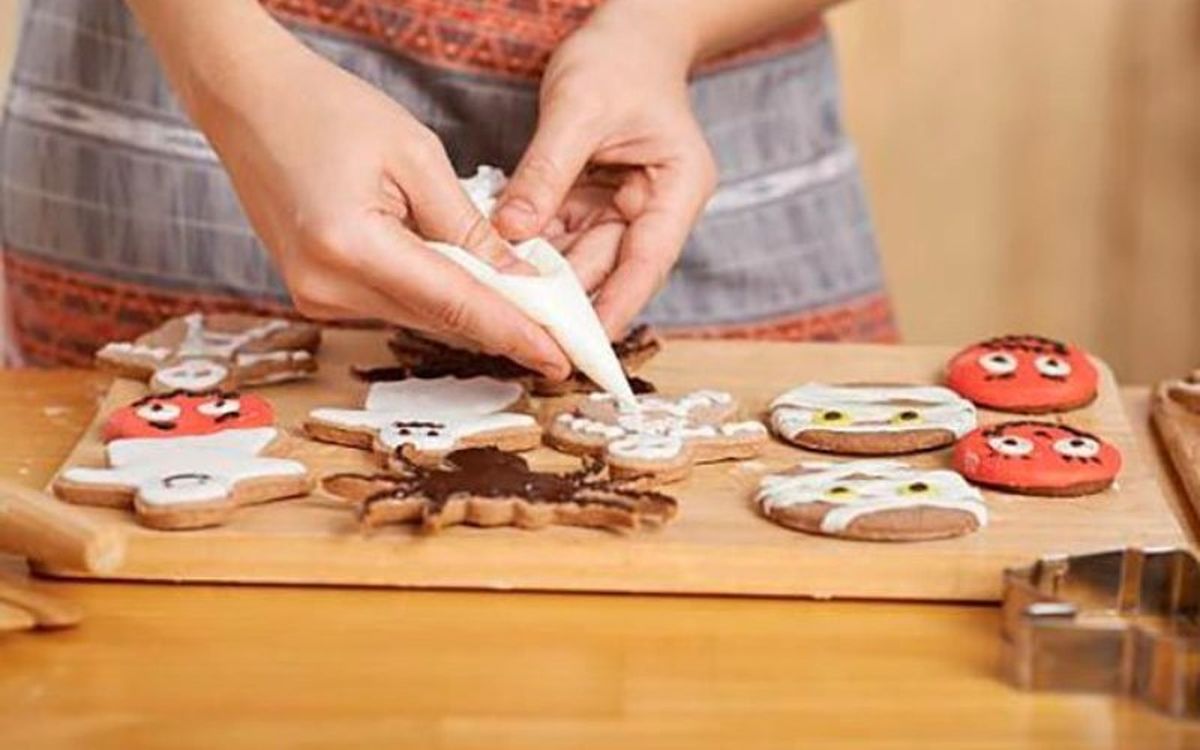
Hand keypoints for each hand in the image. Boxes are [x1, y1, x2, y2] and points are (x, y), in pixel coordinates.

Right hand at [128, 0, 568, 376]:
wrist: (247, 100)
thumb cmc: (327, 109)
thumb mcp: (416, 155)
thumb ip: (467, 226)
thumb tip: (517, 279)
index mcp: (350, 246)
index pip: (454, 303)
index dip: (514, 333)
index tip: (559, 358)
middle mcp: (326, 286)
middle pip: (438, 320)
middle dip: (502, 327)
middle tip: (559, 338)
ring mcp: (314, 295)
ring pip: (418, 317)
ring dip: (470, 314)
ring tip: (528, 312)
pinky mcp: (315, 292)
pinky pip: (392, 305)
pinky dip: (435, 299)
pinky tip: (471, 289)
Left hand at [494, 0, 717, 336]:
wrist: (625, 37)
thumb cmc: (618, 61)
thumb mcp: (579, 109)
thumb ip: (547, 172)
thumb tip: (512, 232)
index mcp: (679, 188)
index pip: (649, 261)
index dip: (618, 305)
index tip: (584, 343)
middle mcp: (656, 207)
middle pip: (611, 267)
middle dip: (567, 294)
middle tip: (520, 323)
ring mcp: (624, 208)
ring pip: (581, 257)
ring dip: (542, 274)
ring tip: (500, 295)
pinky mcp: (594, 203)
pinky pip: (561, 235)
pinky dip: (532, 246)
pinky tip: (498, 259)